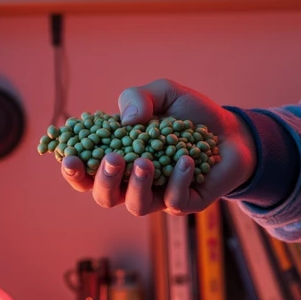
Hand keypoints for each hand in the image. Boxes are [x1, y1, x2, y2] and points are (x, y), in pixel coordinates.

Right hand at [60, 79, 256, 217]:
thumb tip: (126, 121)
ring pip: (136, 206)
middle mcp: (134, 182)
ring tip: (146, 161)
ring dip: (137, 185)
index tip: (69, 158)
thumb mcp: (163, 94)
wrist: (231, 130)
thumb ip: (138, 98)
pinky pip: (174, 202)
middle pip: (105, 197)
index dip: (74, 170)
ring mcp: (159, 195)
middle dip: (104, 181)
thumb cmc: (189, 114)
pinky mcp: (186, 202)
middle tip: (112, 160)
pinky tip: (185, 160)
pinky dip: (177, 181)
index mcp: (119, 157)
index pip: (87, 172)